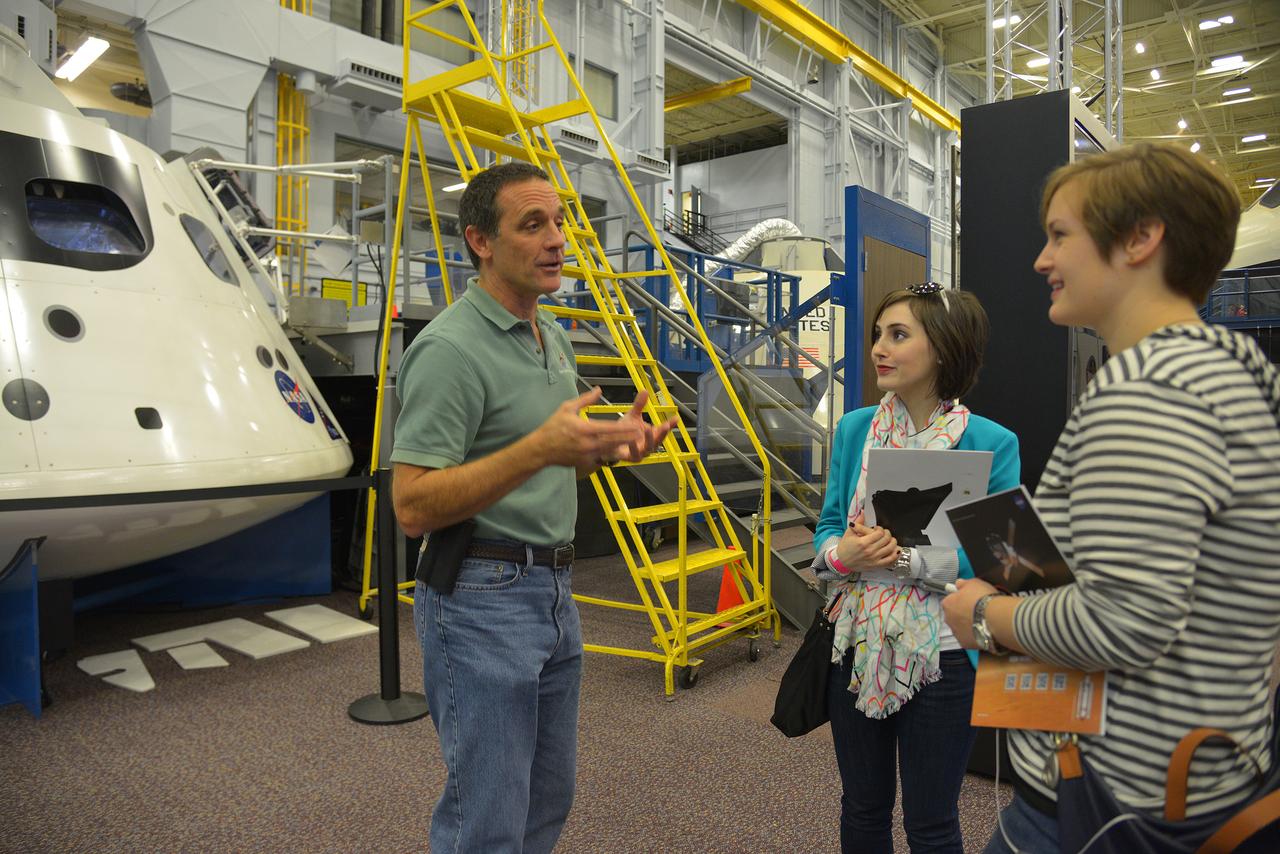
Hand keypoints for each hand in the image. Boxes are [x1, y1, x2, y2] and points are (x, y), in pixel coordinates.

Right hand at [534, 387, 648, 468]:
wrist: (541, 449)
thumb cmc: (553, 426)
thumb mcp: (567, 408)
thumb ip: (586, 399)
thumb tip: (599, 389)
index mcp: (585, 429)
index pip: (610, 429)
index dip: (625, 429)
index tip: (637, 427)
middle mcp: (588, 444)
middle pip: (614, 442)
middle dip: (629, 439)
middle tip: (643, 435)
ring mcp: (586, 455)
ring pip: (610, 451)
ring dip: (623, 447)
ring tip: (636, 443)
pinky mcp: (584, 462)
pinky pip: (601, 458)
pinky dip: (611, 455)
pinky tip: (620, 451)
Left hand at [605, 390, 677, 463]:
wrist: (610, 444)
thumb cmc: (624, 432)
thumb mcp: (633, 416)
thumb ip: (639, 405)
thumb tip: (645, 391)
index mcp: (651, 435)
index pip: (663, 429)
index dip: (671, 424)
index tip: (676, 419)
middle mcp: (648, 444)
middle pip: (659, 439)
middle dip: (663, 433)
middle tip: (666, 426)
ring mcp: (642, 452)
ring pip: (649, 447)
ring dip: (650, 439)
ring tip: (648, 429)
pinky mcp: (632, 457)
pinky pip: (635, 454)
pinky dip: (634, 448)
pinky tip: (632, 441)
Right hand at [834, 513, 898, 570]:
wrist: (841, 562)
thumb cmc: (845, 548)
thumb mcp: (849, 533)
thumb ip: (858, 522)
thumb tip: (863, 512)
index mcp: (863, 542)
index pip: (880, 533)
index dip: (881, 529)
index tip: (877, 529)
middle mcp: (870, 551)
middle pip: (887, 540)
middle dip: (887, 534)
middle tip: (884, 534)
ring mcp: (874, 559)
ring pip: (891, 549)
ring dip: (893, 542)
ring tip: (889, 540)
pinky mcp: (876, 566)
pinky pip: (890, 560)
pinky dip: (895, 555)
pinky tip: (894, 550)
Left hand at [942, 577, 997, 648]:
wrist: (995, 618)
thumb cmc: (983, 598)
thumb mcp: (974, 583)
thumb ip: (963, 583)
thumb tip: (958, 584)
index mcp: (947, 604)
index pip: (950, 601)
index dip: (960, 600)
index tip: (969, 600)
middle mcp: (948, 619)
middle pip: (954, 615)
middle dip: (963, 614)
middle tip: (977, 610)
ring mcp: (956, 633)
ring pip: (960, 628)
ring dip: (968, 625)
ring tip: (983, 621)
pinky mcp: (965, 644)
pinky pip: (969, 638)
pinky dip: (975, 635)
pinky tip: (984, 631)